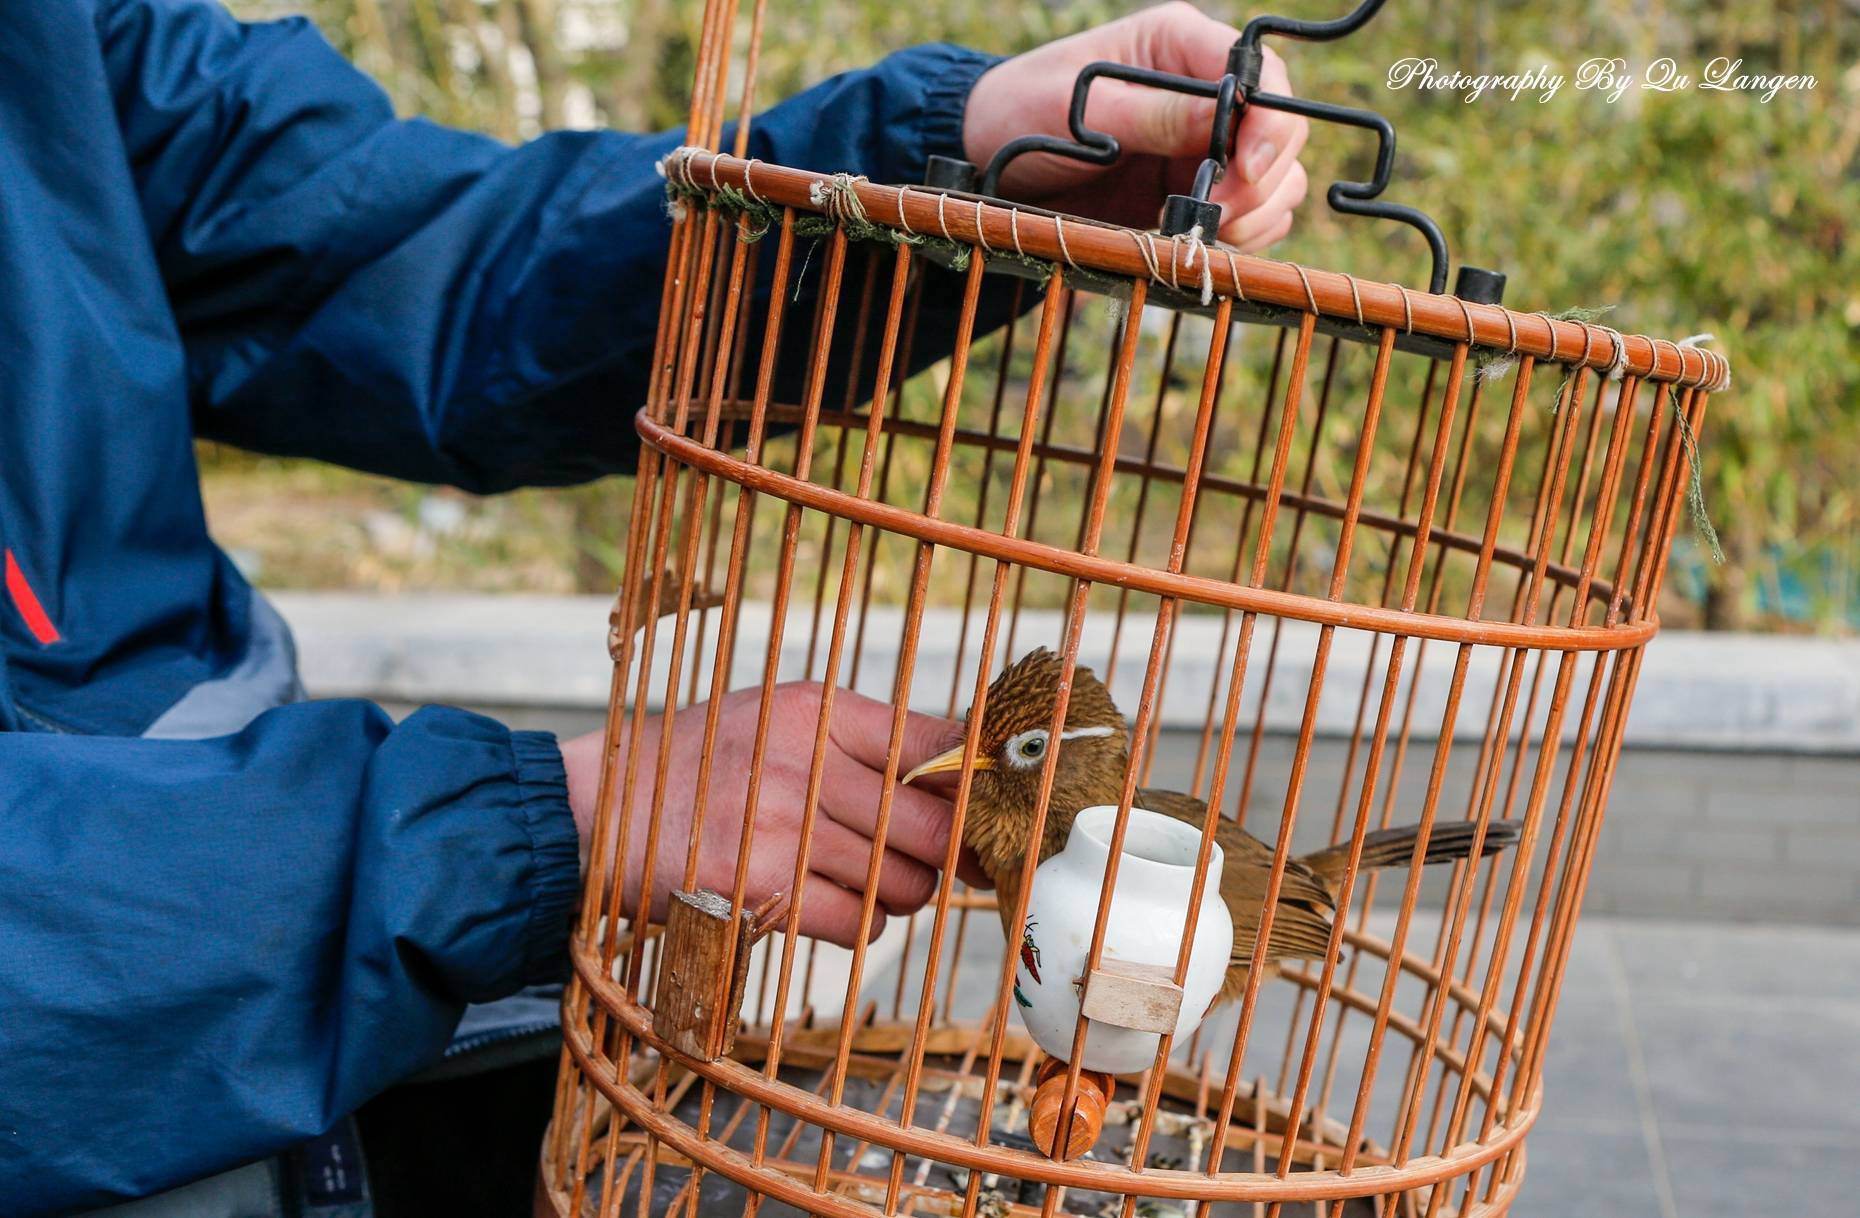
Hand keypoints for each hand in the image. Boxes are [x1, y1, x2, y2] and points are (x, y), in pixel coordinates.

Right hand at [562, 682, 978, 948]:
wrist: (601, 810)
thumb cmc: (702, 764)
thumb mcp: (776, 718)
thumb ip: (860, 739)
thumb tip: (964, 775)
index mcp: (816, 710)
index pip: (938, 743)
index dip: (977, 787)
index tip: (989, 810)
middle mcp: (805, 762)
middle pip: (934, 825)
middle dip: (945, 855)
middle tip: (930, 860)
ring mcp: (783, 829)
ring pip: (904, 881)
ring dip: (899, 893)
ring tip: (861, 879)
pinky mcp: (763, 892)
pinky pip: (860, 925)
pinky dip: (861, 925)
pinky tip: (831, 907)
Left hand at [961, 2, 1309, 251]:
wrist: (986, 157)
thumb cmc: (1023, 113)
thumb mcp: (1084, 111)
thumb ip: (1157, 115)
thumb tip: (1227, 119)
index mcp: (1180, 47)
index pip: (1262, 79)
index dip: (1269, 127)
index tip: (1245, 173)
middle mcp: (1204, 93)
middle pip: (1281, 135)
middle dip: (1259, 183)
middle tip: (1213, 216)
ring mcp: (1201, 144)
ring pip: (1275, 182)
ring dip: (1254, 216)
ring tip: (1201, 231)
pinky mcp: (1190, 190)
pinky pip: (1247, 216)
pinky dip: (1238, 235)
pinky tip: (1197, 240)